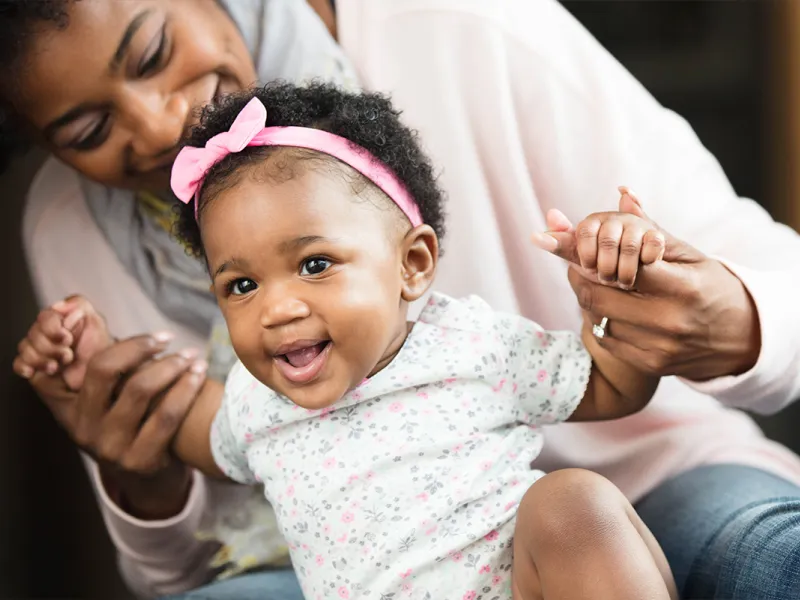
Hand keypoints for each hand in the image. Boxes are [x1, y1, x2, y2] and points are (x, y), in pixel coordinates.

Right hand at [14, 296, 112, 390]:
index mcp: (59, 321)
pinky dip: (24, 367)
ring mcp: (38, 350)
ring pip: (25, 348)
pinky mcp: (33, 367)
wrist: (100, 375)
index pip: (45, 317)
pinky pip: (19, 364)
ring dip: (43, 359)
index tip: (67, 338)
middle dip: (52, 347)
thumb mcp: (96, 322)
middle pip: (34, 334)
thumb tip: (59, 305)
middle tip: (68, 354)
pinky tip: (34, 371)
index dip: (53, 328)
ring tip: (59, 365)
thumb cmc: (98, 350)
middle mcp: (46, 334)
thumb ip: (79, 306)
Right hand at [27, 333, 208, 518]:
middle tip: (172, 340)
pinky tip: (199, 377)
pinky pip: (166, 416)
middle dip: (143, 348)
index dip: (123, 344)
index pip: (92, 362)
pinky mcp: (138, 461)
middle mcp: (84, 427)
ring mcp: (110, 446)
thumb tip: (102, 313)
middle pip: (108, 371)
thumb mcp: (109, 400)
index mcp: (71, 407)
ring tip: (192, 357)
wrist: (145, 478)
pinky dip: (186, 390)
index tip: (157, 336)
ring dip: (171, 366)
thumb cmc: (131, 423)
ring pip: (141, 390)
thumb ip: (109, 366)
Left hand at [532, 188, 760, 380]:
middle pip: (597, 296)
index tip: (563, 245)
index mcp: (683, 289)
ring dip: (588, 297)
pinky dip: (600, 320)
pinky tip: (611, 308)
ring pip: (596, 318)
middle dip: (580, 275)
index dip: (586, 255)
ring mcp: (658, 348)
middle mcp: (669, 322)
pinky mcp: (649, 365)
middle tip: (579, 263)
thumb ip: (648, 228)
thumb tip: (621, 191)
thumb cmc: (710, 285)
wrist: (741, 337)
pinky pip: (605, 338)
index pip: (620, 267)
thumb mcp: (687, 254)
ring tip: (596, 283)